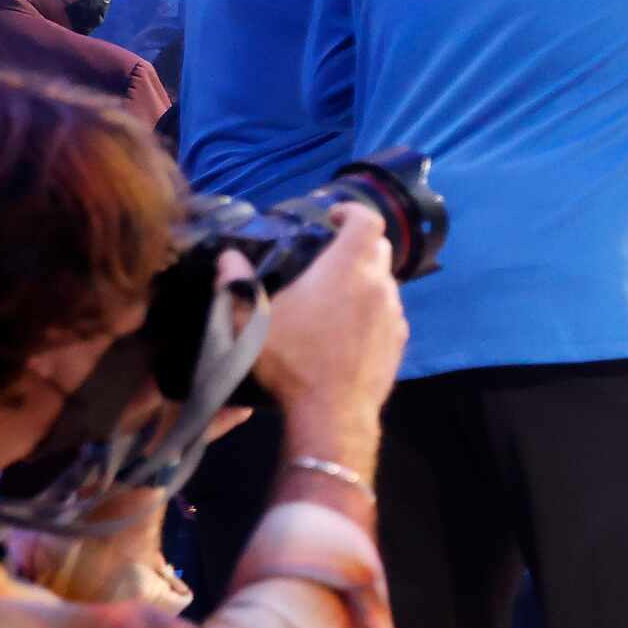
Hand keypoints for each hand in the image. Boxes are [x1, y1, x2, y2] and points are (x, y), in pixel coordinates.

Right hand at [254, 208, 405, 451]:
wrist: (333, 415)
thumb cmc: (291, 363)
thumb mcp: (250, 325)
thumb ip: (236, 287)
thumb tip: (228, 259)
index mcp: (347, 269)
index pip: (367, 220)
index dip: (352, 211)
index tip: (333, 217)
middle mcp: (379, 286)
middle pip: (379, 249)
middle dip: (356, 244)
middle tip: (328, 256)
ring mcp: (394, 316)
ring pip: (385, 284)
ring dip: (365, 281)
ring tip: (334, 296)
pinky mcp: (398, 344)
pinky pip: (388, 314)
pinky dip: (372, 311)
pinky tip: (348, 329)